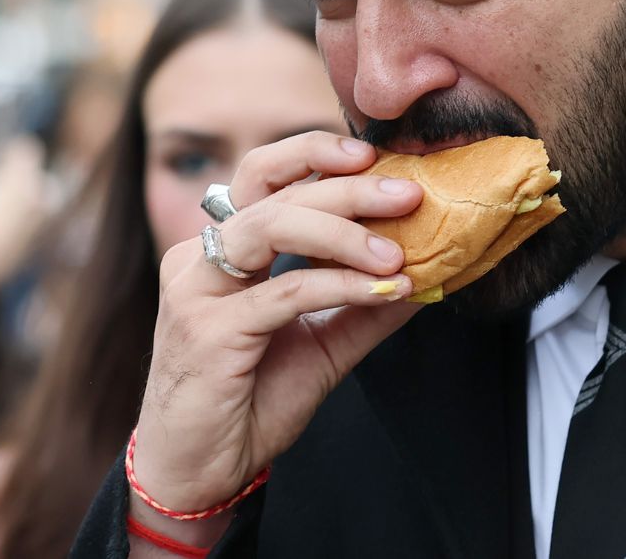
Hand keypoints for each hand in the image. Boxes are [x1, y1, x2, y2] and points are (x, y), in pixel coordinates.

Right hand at [127, 133, 422, 539]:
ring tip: (397, 252)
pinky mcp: (206, 330)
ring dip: (343, 232)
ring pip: (271, 227)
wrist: (200, 472)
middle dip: (348, 187)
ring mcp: (196, 291)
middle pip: (275, 194)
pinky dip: (340, 285)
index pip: (263, 174)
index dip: (314, 153)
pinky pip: (285, 291)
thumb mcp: (322, 344)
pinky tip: (382, 290)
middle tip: (407, 194)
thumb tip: (428, 270)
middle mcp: (199, 257)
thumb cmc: (249, 403)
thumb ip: (366, 304)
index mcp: (221, 248)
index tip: (374, 155)